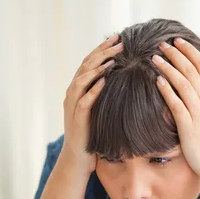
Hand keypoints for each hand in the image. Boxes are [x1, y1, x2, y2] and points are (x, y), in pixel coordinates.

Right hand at [61, 33, 122, 171]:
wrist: (77, 160)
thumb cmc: (93, 137)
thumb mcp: (101, 112)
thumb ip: (107, 97)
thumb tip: (127, 83)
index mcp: (79, 90)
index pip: (90, 63)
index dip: (103, 49)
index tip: (118, 38)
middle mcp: (73, 94)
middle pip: (86, 65)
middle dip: (103, 51)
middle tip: (119, 40)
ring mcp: (73, 106)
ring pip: (82, 79)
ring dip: (98, 66)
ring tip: (114, 57)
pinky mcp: (76, 119)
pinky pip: (84, 101)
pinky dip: (94, 89)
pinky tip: (105, 80)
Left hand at [152, 38, 199, 181]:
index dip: (191, 52)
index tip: (178, 41)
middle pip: (192, 71)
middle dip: (176, 55)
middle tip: (162, 44)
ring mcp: (199, 114)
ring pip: (184, 84)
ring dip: (169, 69)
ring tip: (155, 58)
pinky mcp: (189, 127)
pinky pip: (177, 105)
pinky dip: (168, 91)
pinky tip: (158, 81)